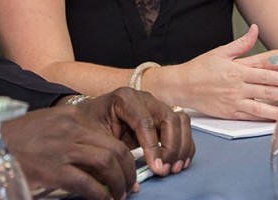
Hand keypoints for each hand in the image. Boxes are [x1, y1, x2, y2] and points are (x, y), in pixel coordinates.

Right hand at [2, 89, 193, 199]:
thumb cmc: (19, 139)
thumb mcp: (50, 125)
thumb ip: (73, 135)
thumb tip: (96, 155)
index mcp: (73, 116)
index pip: (109, 135)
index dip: (124, 156)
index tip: (128, 171)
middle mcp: (72, 128)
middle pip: (114, 149)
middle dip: (128, 171)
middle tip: (130, 187)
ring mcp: (63, 148)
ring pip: (107, 163)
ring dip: (119, 184)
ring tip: (120, 196)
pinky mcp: (54, 170)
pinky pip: (88, 184)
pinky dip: (101, 196)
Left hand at [77, 87, 194, 176]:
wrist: (92, 115)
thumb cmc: (92, 124)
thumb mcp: (95, 135)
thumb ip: (113, 152)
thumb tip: (131, 179)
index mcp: (124, 98)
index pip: (145, 121)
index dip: (153, 147)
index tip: (156, 169)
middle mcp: (144, 98)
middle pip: (168, 118)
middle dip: (171, 147)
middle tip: (166, 170)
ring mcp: (155, 105)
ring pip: (180, 120)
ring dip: (182, 146)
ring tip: (175, 168)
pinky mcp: (162, 116)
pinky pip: (182, 126)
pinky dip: (185, 144)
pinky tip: (180, 162)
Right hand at [154, 24, 277, 119]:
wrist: (182, 86)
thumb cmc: (201, 68)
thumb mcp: (220, 52)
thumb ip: (241, 44)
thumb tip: (254, 29)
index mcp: (237, 69)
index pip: (264, 72)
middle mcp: (238, 86)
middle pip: (267, 90)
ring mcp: (235, 101)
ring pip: (263, 107)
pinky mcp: (231, 113)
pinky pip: (252, 117)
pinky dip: (266, 120)